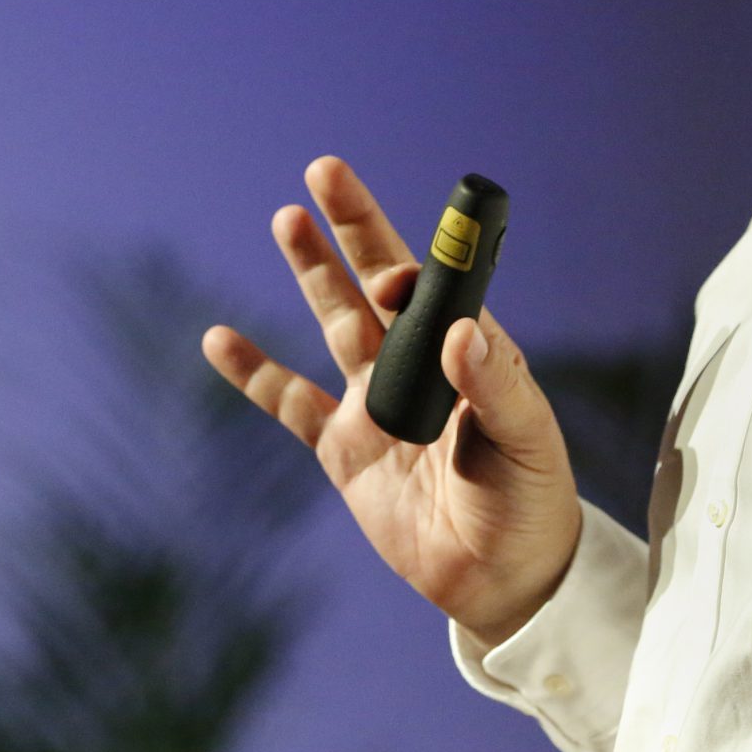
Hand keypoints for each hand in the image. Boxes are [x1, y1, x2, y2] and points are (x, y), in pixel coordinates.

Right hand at [202, 155, 582, 645]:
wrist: (503, 581)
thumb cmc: (531, 501)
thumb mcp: (527, 441)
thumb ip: (493, 388)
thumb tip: (462, 331)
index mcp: (473, 352)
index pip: (437, 289)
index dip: (414, 266)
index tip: (395, 269)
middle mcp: (420, 365)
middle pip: (377, 281)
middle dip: (353, 227)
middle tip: (324, 170)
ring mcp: (377, 403)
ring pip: (335, 320)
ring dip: (311, 270)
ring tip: (288, 218)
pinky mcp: (344, 450)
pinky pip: (291, 402)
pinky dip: (254, 372)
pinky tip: (220, 339)